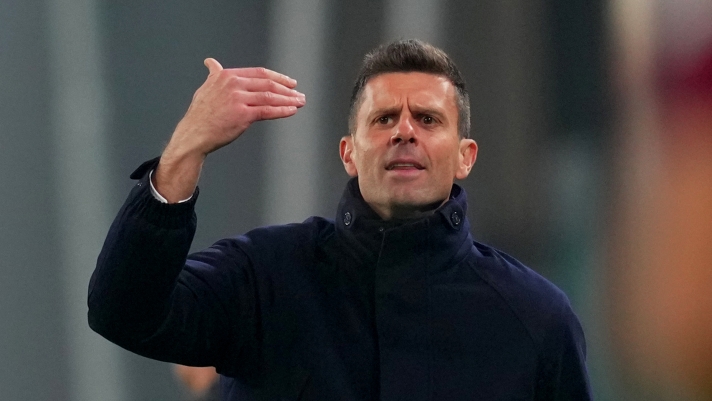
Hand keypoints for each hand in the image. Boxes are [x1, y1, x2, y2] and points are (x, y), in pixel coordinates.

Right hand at [154, 59, 304, 201]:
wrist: (194, 134)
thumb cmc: (201, 114)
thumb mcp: (206, 87)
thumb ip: (214, 75)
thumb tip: (211, 63)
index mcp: (227, 75)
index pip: (260, 73)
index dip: (277, 77)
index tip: (289, 82)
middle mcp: (233, 84)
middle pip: (268, 83)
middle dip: (287, 88)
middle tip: (299, 93)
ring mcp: (239, 99)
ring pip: (270, 97)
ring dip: (289, 99)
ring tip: (300, 102)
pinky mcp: (243, 115)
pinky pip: (268, 111)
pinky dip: (282, 110)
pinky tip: (292, 111)